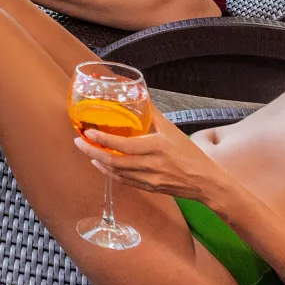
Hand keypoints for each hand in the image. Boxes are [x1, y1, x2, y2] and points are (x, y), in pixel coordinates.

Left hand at [73, 117, 227, 205]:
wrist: (205, 181)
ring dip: (98, 162)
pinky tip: (102, 165)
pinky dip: (109, 173)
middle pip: (113, 161)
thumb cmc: (190, 154)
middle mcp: (150, 164)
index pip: (123, 145)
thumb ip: (154, 114)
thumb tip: (140, 95)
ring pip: (116, 172)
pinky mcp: (148, 188)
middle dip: (92, 152)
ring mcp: (148, 179)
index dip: (102, 139)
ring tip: (87, 151)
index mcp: (156, 147)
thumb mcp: (172, 130)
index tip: (88, 132)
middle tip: (78, 142)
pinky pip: (124, 181)